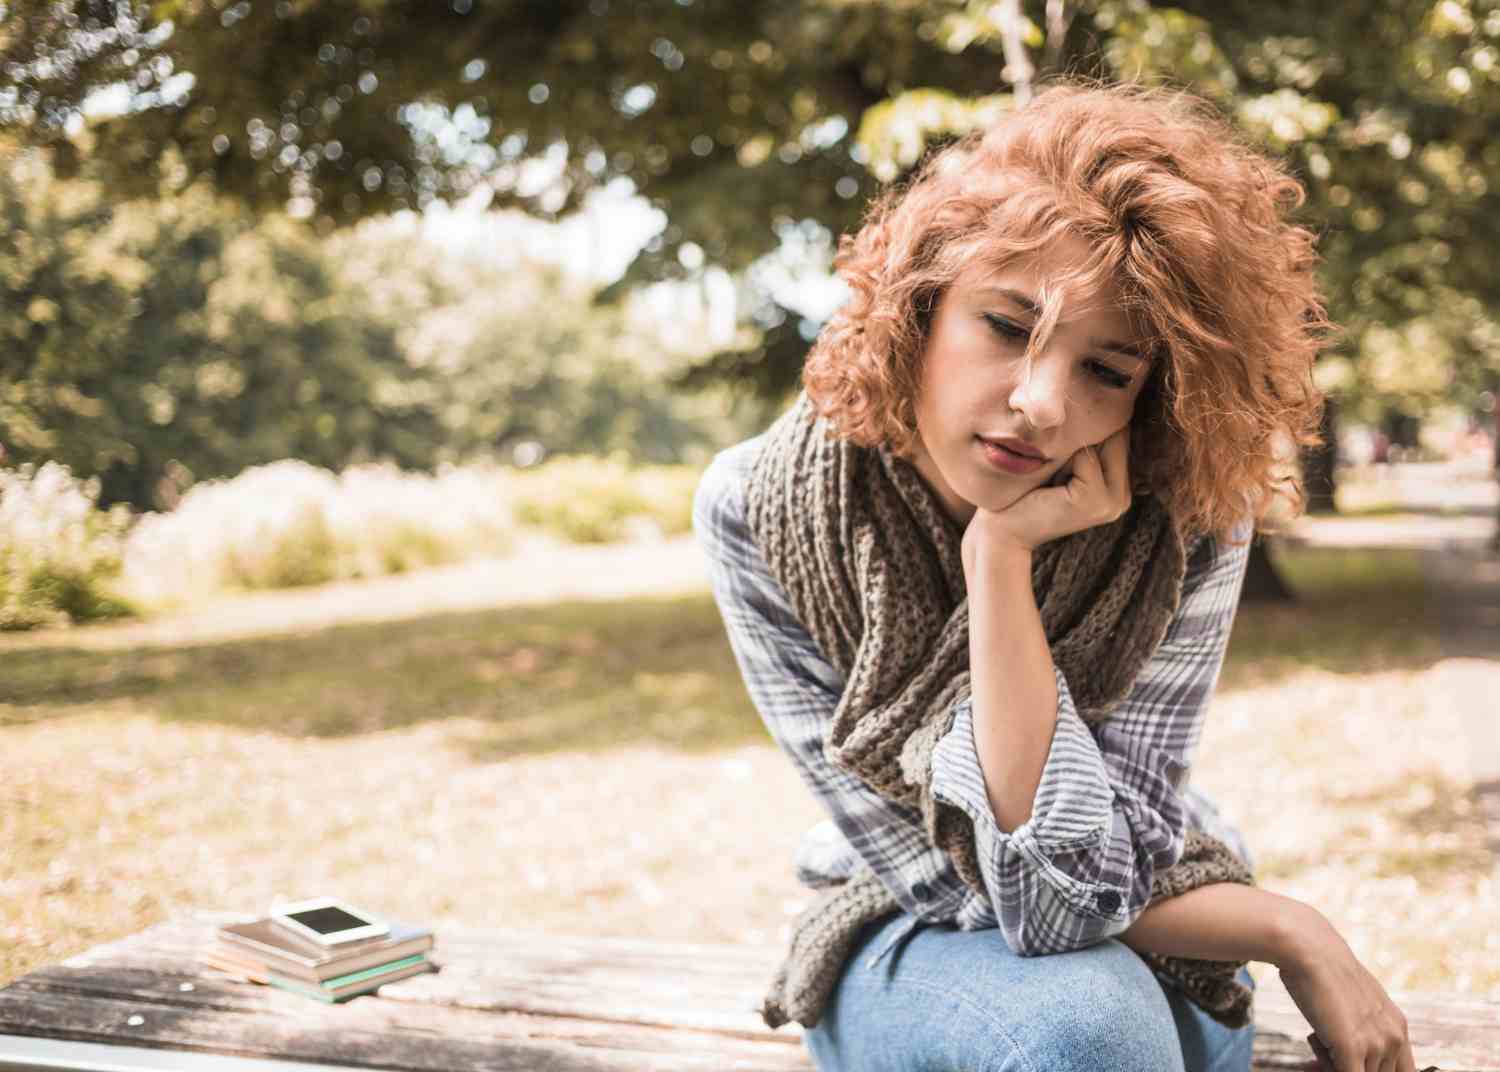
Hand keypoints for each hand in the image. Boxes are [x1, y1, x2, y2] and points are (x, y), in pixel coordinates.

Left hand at [961, 425, 1131, 576]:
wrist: (1000, 531)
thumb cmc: (1025, 490)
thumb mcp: (1060, 461)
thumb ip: (1085, 438)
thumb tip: (1099, 390)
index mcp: (1120, 485)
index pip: (1119, 429)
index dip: (1086, 425)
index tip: (1057, 445)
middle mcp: (1123, 496)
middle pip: (1114, 431)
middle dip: (1078, 435)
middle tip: (1048, 463)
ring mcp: (1114, 502)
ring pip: (1100, 440)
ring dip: (1067, 447)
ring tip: (1047, 474)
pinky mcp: (1095, 502)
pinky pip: (1085, 456)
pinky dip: (1059, 459)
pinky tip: (1044, 482)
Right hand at [1276, 908, 1416, 1071]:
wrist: (1309, 948)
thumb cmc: (1323, 971)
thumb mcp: (1356, 1001)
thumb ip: (1366, 1027)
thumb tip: (1355, 1049)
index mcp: (1398, 1026)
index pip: (1402, 1071)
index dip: (1373, 1068)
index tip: (1344, 1058)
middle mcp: (1394, 1037)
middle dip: (1349, 1066)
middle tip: (1323, 1048)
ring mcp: (1375, 1044)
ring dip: (1330, 1063)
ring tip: (1316, 1035)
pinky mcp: (1352, 1048)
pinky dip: (1325, 1066)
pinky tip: (1314, 1039)